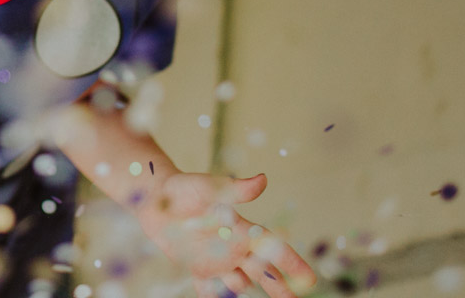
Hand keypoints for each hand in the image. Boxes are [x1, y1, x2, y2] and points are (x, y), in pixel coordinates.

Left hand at [136, 172, 315, 297]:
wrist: (154, 196)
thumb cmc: (184, 188)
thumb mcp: (209, 187)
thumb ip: (236, 189)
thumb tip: (263, 179)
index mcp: (240, 228)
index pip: (272, 247)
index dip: (291, 262)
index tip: (309, 279)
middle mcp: (233, 246)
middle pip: (262, 270)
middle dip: (279, 287)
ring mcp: (216, 259)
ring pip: (239, 282)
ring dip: (242, 288)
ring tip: (244, 289)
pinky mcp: (196, 267)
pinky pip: (209, 290)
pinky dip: (215, 297)